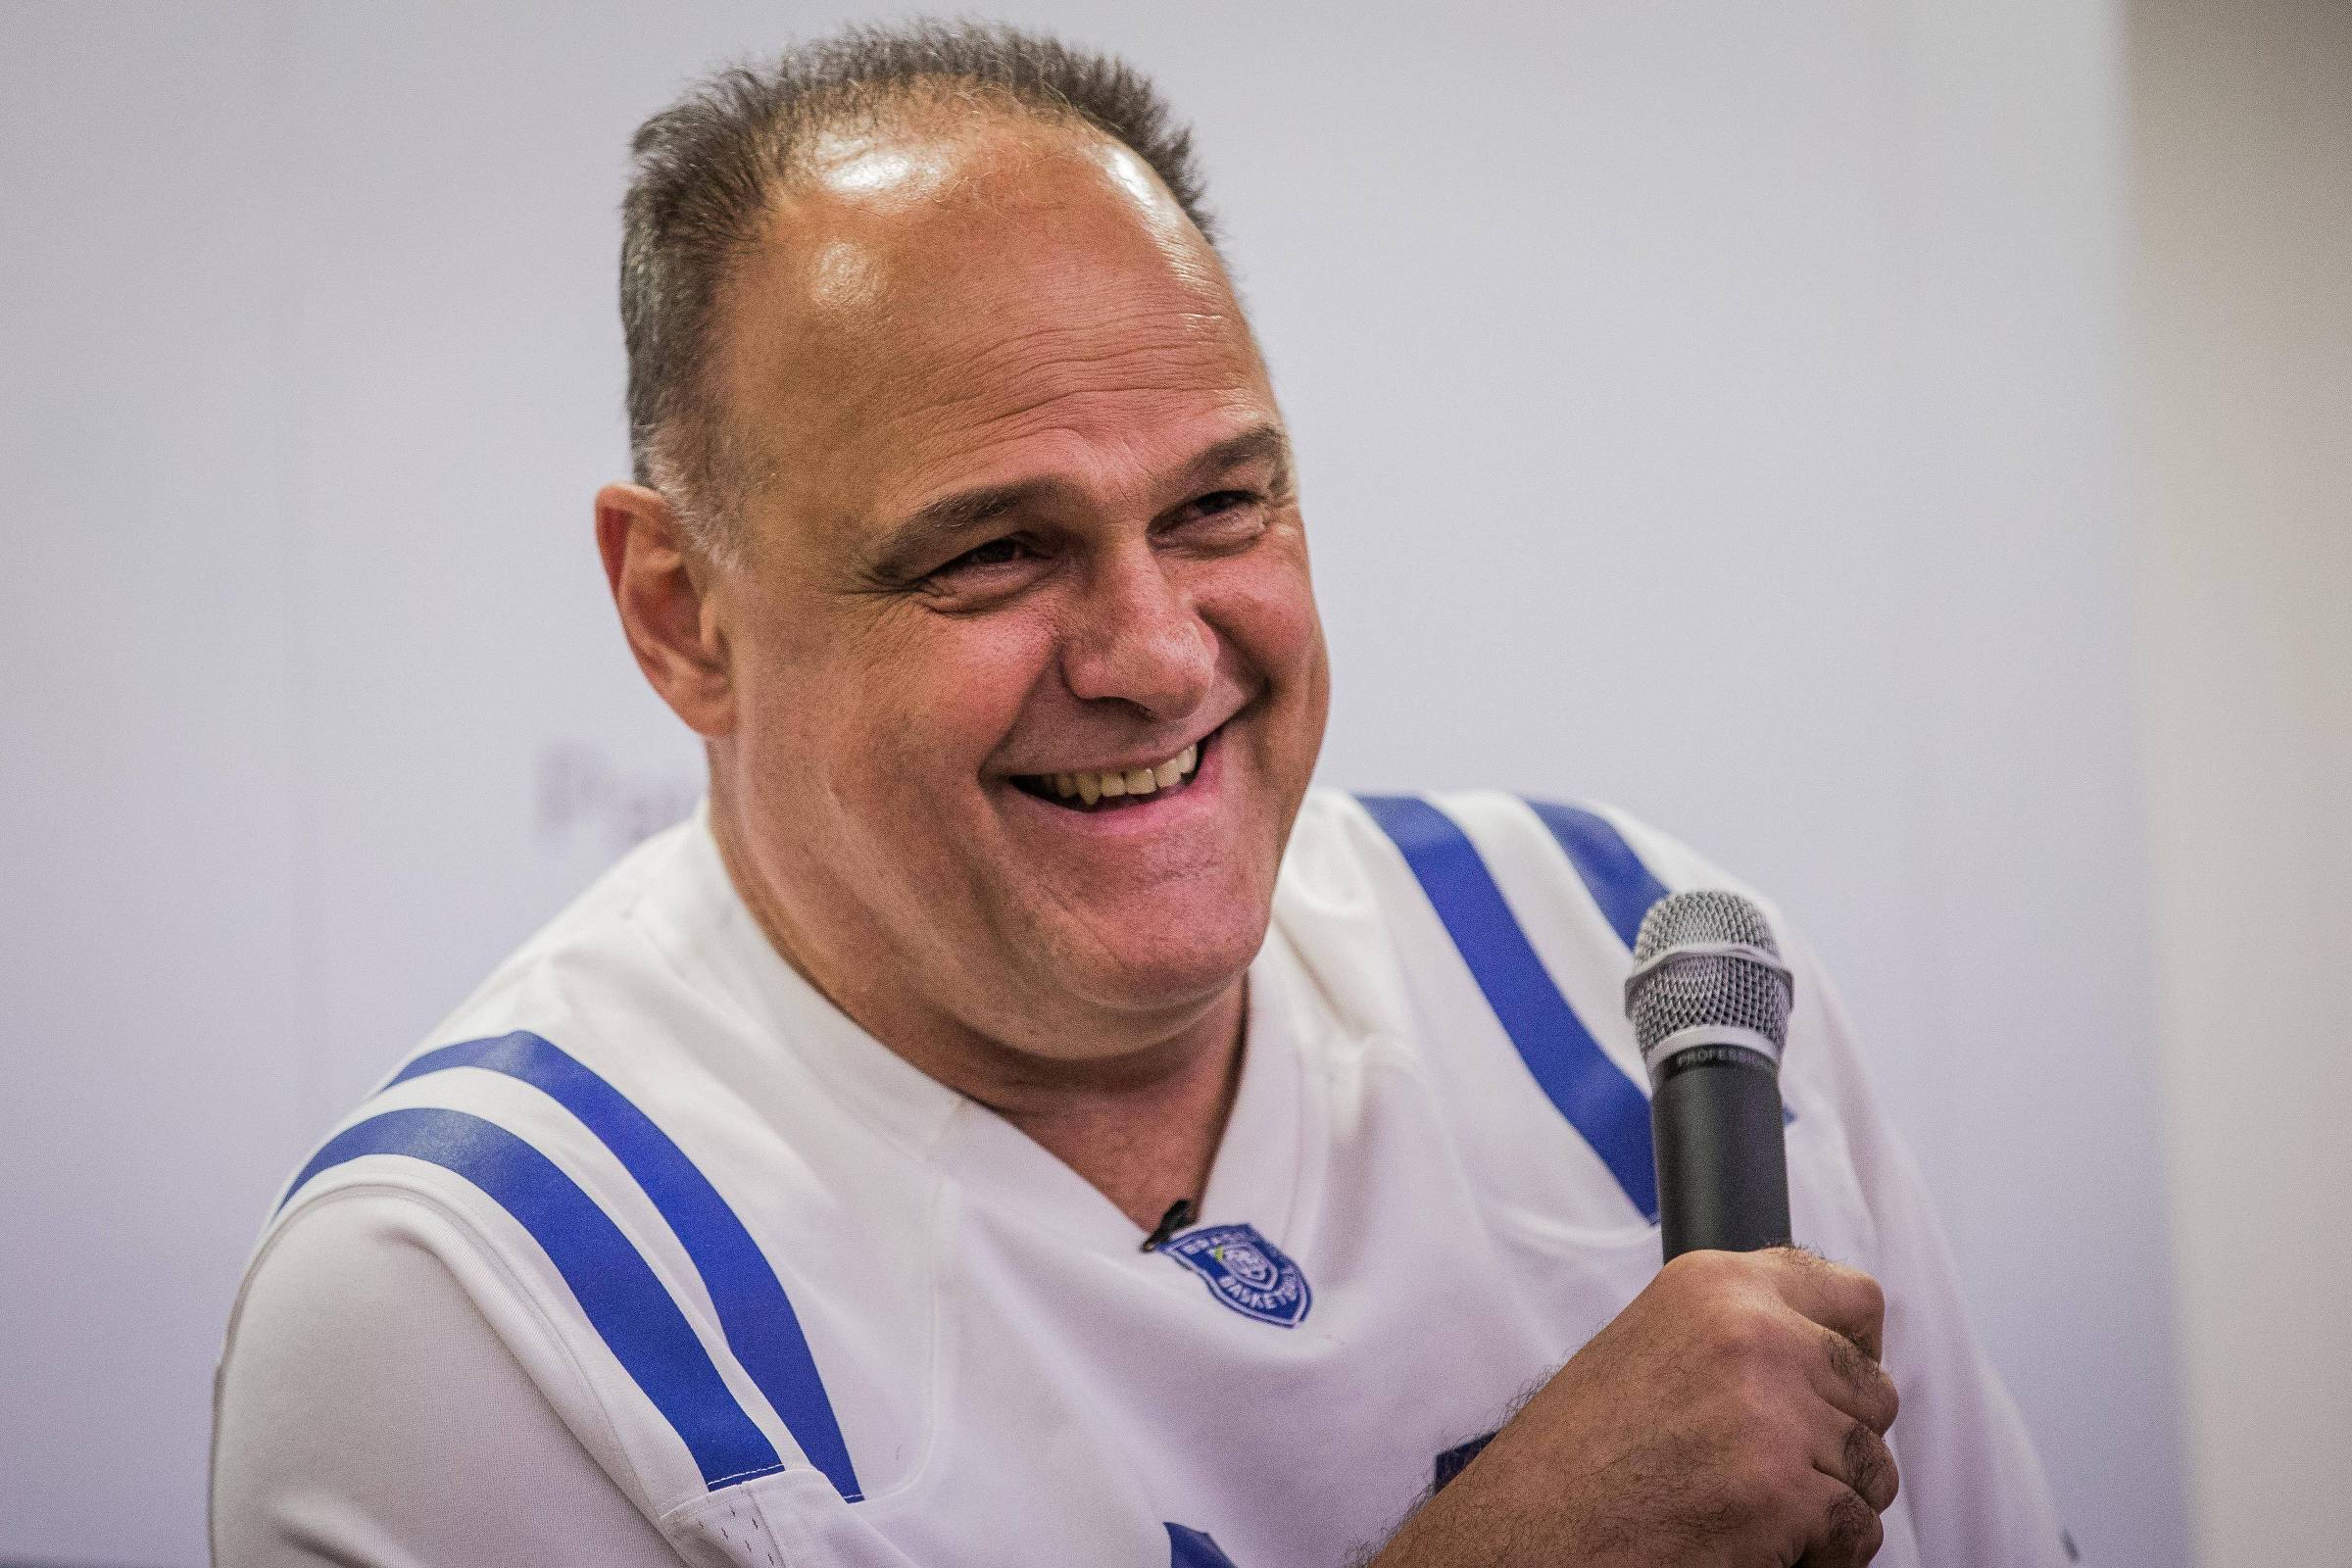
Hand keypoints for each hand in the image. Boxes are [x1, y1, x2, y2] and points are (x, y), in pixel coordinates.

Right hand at [1372, 1247, 1899, 1567]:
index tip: (1834, 1387)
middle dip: (1840, 1440)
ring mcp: (1771, 1411)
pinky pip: (1857, 1528)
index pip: (1853, 1299)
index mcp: (1714, 1286)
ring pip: (1873, 1466)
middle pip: (1874, 1391)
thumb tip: (1829, 1357)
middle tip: (1772, 1470)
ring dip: (1832, 1501)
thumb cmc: (1576, 1460)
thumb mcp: (1650, 1349)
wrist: (1529, 1534)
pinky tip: (1758, 1545)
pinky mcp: (1782, 1491)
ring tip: (1754, 1510)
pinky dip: (1824, 1554)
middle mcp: (1751, 1332)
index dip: (1854, 1353)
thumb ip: (1738, 1334)